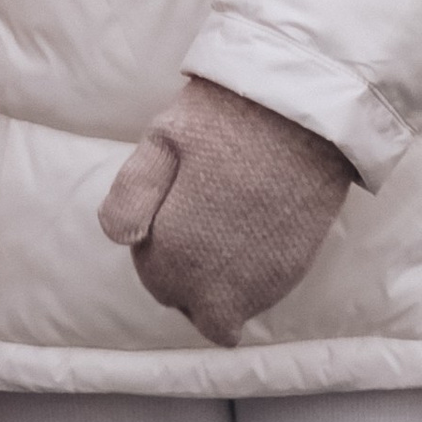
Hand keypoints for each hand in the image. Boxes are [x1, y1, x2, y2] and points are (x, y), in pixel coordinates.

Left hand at [98, 77, 352, 348]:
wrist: (301, 116)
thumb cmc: (224, 122)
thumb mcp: (158, 143)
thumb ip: (130, 197)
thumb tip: (119, 239)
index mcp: (174, 256)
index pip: (156, 281)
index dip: (160, 249)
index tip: (174, 212)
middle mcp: (215, 286)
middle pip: (192, 302)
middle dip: (190, 272)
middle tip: (205, 215)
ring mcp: (259, 287)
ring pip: (229, 306)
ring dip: (223, 278)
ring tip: (232, 217)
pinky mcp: (293, 274)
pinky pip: (262, 294)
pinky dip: (255, 274)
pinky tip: (258, 225)